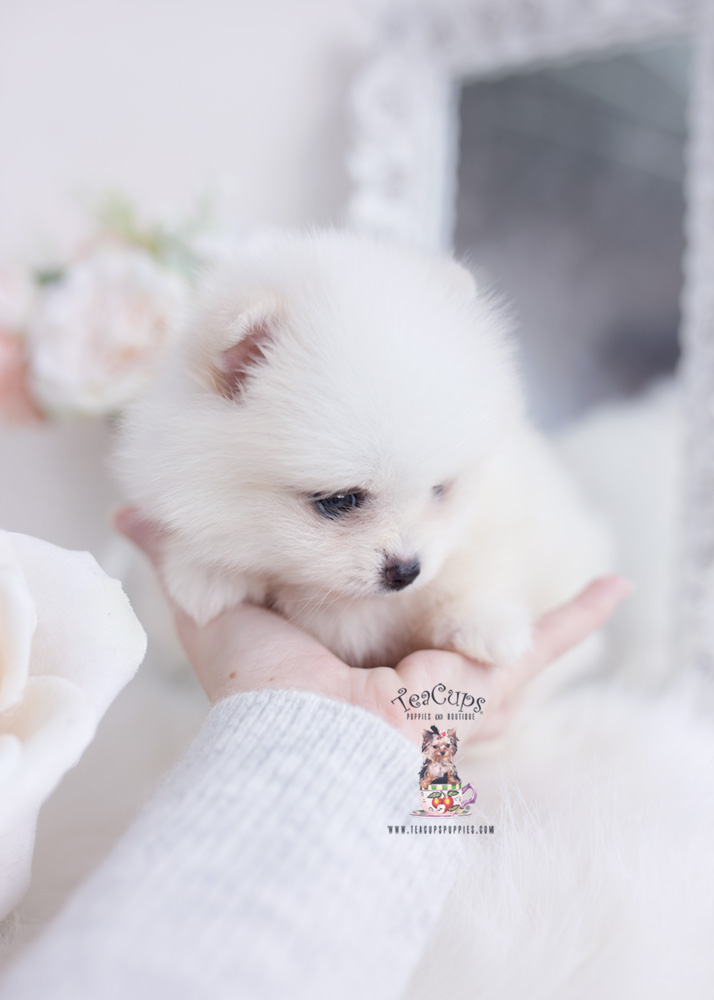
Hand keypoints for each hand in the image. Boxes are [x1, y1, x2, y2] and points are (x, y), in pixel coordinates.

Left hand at [115, 507, 629, 745]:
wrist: (311, 745)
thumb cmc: (263, 695)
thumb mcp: (220, 612)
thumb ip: (186, 563)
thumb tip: (130, 512)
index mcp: (347, 657)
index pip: (372, 615)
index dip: (377, 589)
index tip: (374, 562)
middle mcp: (406, 671)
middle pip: (440, 628)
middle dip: (454, 607)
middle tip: (462, 573)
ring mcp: (456, 681)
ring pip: (497, 637)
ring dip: (522, 615)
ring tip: (550, 578)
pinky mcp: (493, 679)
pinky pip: (545, 644)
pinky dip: (580, 619)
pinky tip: (614, 589)